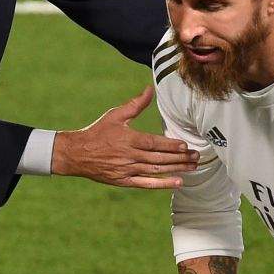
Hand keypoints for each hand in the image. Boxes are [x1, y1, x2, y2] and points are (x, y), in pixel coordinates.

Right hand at [51, 84, 197, 188]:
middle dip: (180, 158)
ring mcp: (127, 170)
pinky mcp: (124, 181)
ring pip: (156, 170)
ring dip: (176, 169)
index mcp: (128, 139)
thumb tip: (150, 90)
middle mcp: (129, 156)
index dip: (170, 145)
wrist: (77, 154)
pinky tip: (178, 182)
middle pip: (159, 158)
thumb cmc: (98, 132)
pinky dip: (163, 184)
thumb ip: (135, 104)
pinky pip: (147, 183)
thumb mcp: (115, 115)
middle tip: (196, 157)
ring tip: (192, 167)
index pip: (154, 143)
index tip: (185, 146)